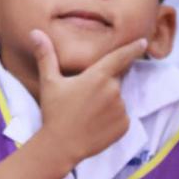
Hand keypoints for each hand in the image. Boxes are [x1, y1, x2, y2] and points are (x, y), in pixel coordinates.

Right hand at [32, 29, 147, 167]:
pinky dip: (111, 120)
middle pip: (114, 82)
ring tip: (87, 116)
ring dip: (107, 104)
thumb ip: (46, 56)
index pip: (120, 57)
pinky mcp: (124, 125)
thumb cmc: (54, 113)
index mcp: (97, 76)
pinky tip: (95, 126)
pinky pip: (121, 117)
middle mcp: (113, 90)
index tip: (143, 42)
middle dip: (102, 87)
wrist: (61, 146)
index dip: (132, 48)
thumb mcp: (49, 82)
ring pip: (117, 100)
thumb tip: (35, 32)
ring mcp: (121, 108)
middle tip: (83, 101)